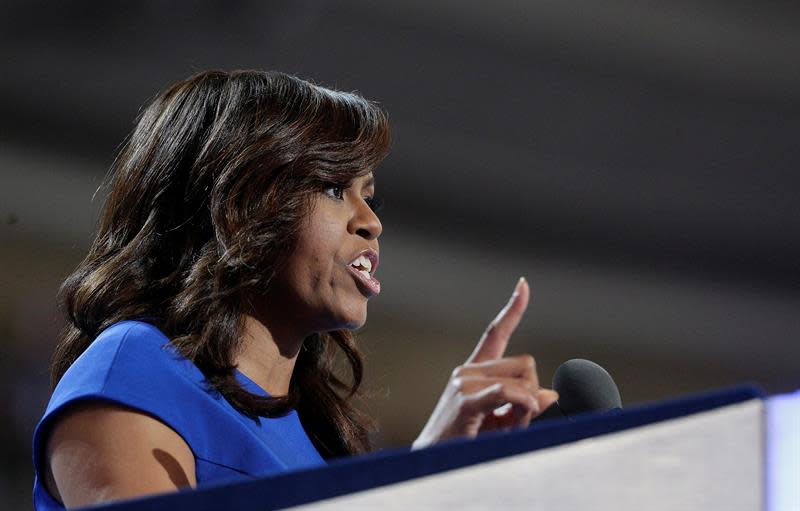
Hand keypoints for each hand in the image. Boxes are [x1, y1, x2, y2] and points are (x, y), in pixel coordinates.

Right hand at [412, 278, 557, 448]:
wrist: (432, 463)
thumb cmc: (466, 444)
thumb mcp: (502, 423)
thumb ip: (525, 405)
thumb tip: (550, 393)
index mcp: (475, 372)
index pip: (496, 333)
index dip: (513, 309)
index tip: (524, 284)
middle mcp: (468, 370)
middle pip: (526, 365)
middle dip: (532, 393)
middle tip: (516, 421)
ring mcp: (464, 382)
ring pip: (522, 381)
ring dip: (526, 408)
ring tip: (505, 430)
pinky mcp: (466, 400)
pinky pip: (507, 393)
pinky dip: (521, 404)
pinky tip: (519, 416)